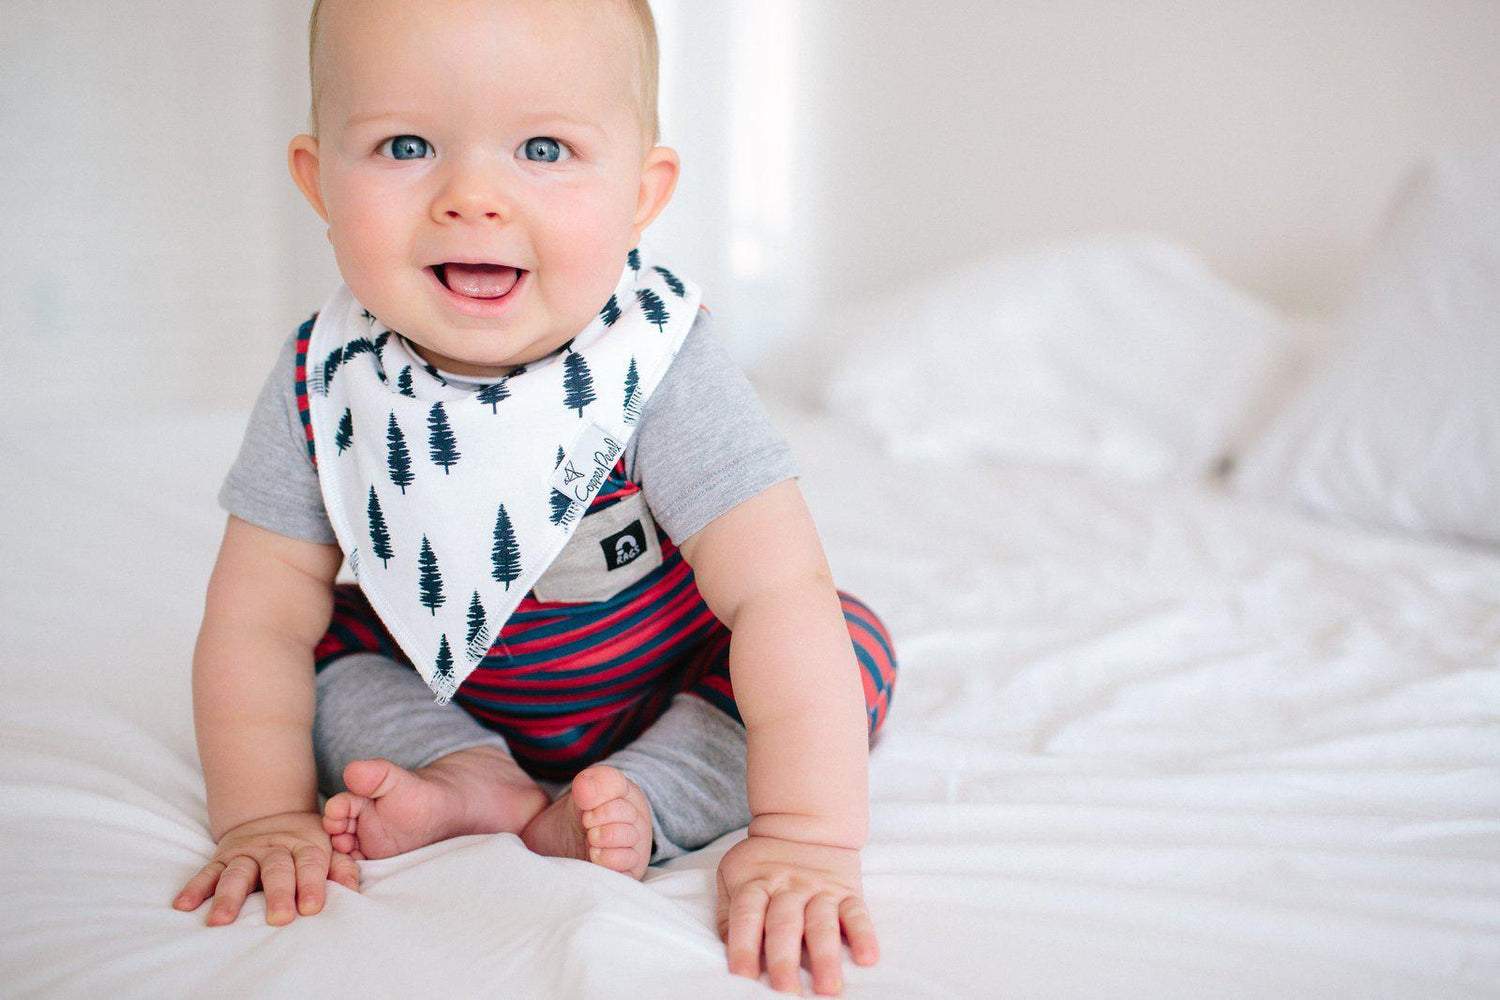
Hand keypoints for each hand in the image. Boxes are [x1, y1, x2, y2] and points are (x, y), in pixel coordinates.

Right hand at [172, 810, 359, 925]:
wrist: (273, 814)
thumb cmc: (306, 844)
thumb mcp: (330, 847)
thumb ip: (342, 867)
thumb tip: (353, 890)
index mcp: (305, 845)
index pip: (310, 863)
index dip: (311, 884)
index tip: (312, 908)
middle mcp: (275, 848)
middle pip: (276, 869)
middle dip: (277, 894)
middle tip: (279, 918)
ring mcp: (247, 851)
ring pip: (238, 872)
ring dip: (229, 896)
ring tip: (221, 921)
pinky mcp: (223, 856)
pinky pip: (208, 871)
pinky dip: (196, 887)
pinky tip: (184, 905)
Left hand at [715, 834, 878, 995]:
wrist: (805, 820)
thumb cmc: (764, 860)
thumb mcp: (735, 874)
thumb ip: (730, 911)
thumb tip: (728, 947)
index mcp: (756, 882)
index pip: (747, 916)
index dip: (743, 946)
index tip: (743, 977)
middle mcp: (788, 887)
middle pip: (784, 924)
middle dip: (785, 960)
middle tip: (786, 992)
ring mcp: (820, 889)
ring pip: (822, 923)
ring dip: (825, 956)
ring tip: (829, 988)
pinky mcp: (847, 891)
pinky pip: (857, 914)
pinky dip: (864, 936)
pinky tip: (867, 958)